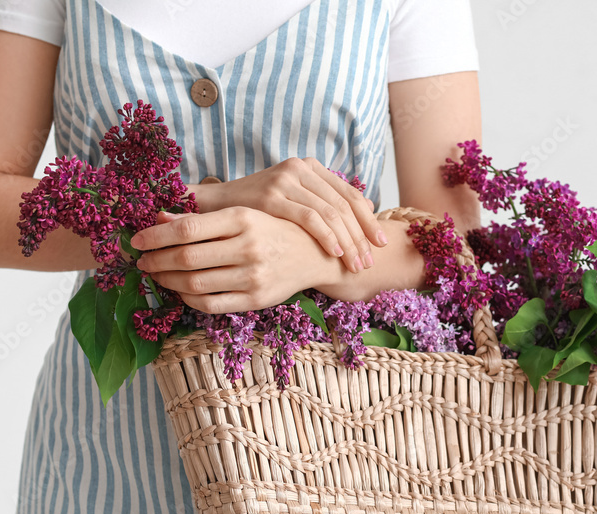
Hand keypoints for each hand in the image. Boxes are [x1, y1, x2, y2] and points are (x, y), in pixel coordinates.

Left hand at [130, 206, 342, 313]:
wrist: (315, 255)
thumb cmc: (272, 230)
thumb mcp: (242, 215)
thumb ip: (202, 217)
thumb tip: (160, 217)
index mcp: (243, 218)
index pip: (187, 228)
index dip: (155, 235)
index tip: (137, 240)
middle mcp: (248, 247)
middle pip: (186, 257)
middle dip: (156, 260)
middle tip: (142, 261)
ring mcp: (253, 276)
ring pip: (194, 283)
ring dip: (168, 281)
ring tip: (157, 275)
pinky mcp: (256, 299)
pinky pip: (211, 304)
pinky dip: (188, 299)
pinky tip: (181, 291)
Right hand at [195, 156, 385, 273]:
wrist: (215, 207)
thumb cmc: (261, 212)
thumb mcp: (296, 203)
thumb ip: (325, 205)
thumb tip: (365, 213)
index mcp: (310, 167)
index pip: (350, 194)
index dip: (369, 220)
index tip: (381, 243)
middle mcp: (300, 168)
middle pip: (344, 204)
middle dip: (361, 235)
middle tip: (369, 260)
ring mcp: (285, 180)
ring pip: (330, 212)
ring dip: (348, 241)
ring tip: (356, 263)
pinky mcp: (272, 195)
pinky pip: (309, 217)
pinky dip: (326, 236)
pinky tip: (336, 254)